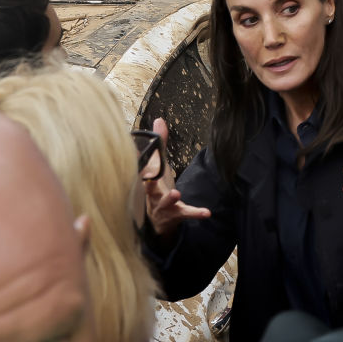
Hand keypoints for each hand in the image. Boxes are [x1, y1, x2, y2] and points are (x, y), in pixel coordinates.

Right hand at [144, 117, 210, 238]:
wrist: (158, 221)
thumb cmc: (158, 189)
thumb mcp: (158, 167)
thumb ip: (160, 145)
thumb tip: (159, 120)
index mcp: (148, 183)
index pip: (142, 173)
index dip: (139, 166)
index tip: (136, 157)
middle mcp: (153, 196)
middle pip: (150, 191)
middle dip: (150, 186)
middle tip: (149, 180)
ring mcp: (164, 207)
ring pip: (166, 204)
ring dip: (170, 198)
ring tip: (176, 193)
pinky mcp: (176, 215)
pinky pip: (186, 214)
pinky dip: (196, 213)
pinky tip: (206, 212)